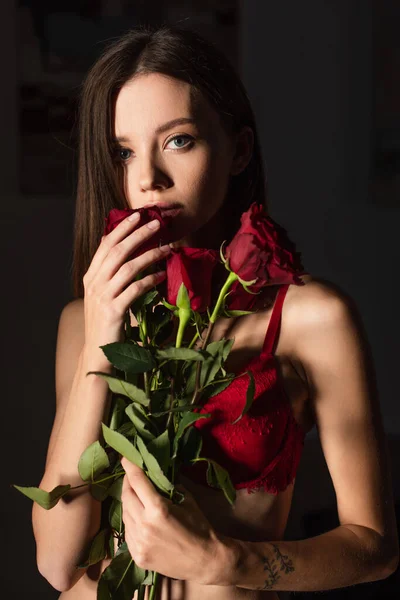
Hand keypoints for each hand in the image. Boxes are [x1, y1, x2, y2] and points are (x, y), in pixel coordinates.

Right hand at [82, 213, 171, 368]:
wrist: (98, 352)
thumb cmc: (106, 323)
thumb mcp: (103, 295)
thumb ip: (112, 276)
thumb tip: (129, 253)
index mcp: (91, 277)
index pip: (105, 245)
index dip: (122, 229)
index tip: (137, 216)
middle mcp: (95, 284)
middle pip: (118, 252)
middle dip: (138, 235)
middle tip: (157, 224)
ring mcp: (103, 297)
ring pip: (128, 268)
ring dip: (150, 255)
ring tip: (168, 248)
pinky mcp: (114, 311)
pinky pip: (136, 290)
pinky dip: (151, 280)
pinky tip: (163, 275)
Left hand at [120, 457, 233, 585]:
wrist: (205, 561)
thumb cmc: (199, 527)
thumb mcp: (187, 500)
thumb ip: (169, 486)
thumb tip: (156, 472)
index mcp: (158, 509)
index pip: (138, 481)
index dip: (130, 467)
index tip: (125, 457)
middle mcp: (144, 526)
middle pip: (126, 496)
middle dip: (127, 482)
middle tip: (132, 475)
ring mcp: (138, 543)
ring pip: (124, 514)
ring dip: (129, 502)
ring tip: (136, 495)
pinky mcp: (137, 556)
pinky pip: (127, 532)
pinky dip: (131, 520)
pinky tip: (138, 517)